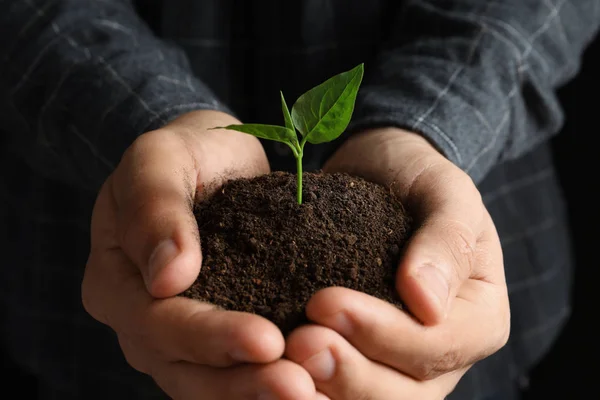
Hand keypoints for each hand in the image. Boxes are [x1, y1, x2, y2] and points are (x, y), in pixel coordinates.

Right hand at [82, 110, 316, 399]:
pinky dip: (262, 386)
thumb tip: (167, 276)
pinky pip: (230, 373)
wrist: (211, 162)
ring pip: (207, 384)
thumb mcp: (161, 159)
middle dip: (240, 382)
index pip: (156, 321)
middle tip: (298, 386)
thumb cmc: (186, 154)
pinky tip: (312, 390)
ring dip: (255, 395)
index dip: (209, 336)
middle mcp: (138, 320)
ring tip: (310, 397)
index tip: (267, 340)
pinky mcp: (210, 338)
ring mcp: (172, 336)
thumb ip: (155, 208)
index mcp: (114, 280)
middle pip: (182, 367)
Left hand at [285, 128, 509, 398]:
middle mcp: (445, 355)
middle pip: (405, 394)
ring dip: (327, 392)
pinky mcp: (362, 360)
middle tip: (297, 342)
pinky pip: (340, 390)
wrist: (380, 176)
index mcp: (479, 318)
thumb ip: (447, 240)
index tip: (324, 301)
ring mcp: (402, 365)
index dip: (382, 334)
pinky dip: (311, 390)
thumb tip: (426, 303)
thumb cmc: (416, 178)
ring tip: (282, 365)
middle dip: (350, 374)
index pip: (437, 346)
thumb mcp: (444, 190)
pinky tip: (274, 375)